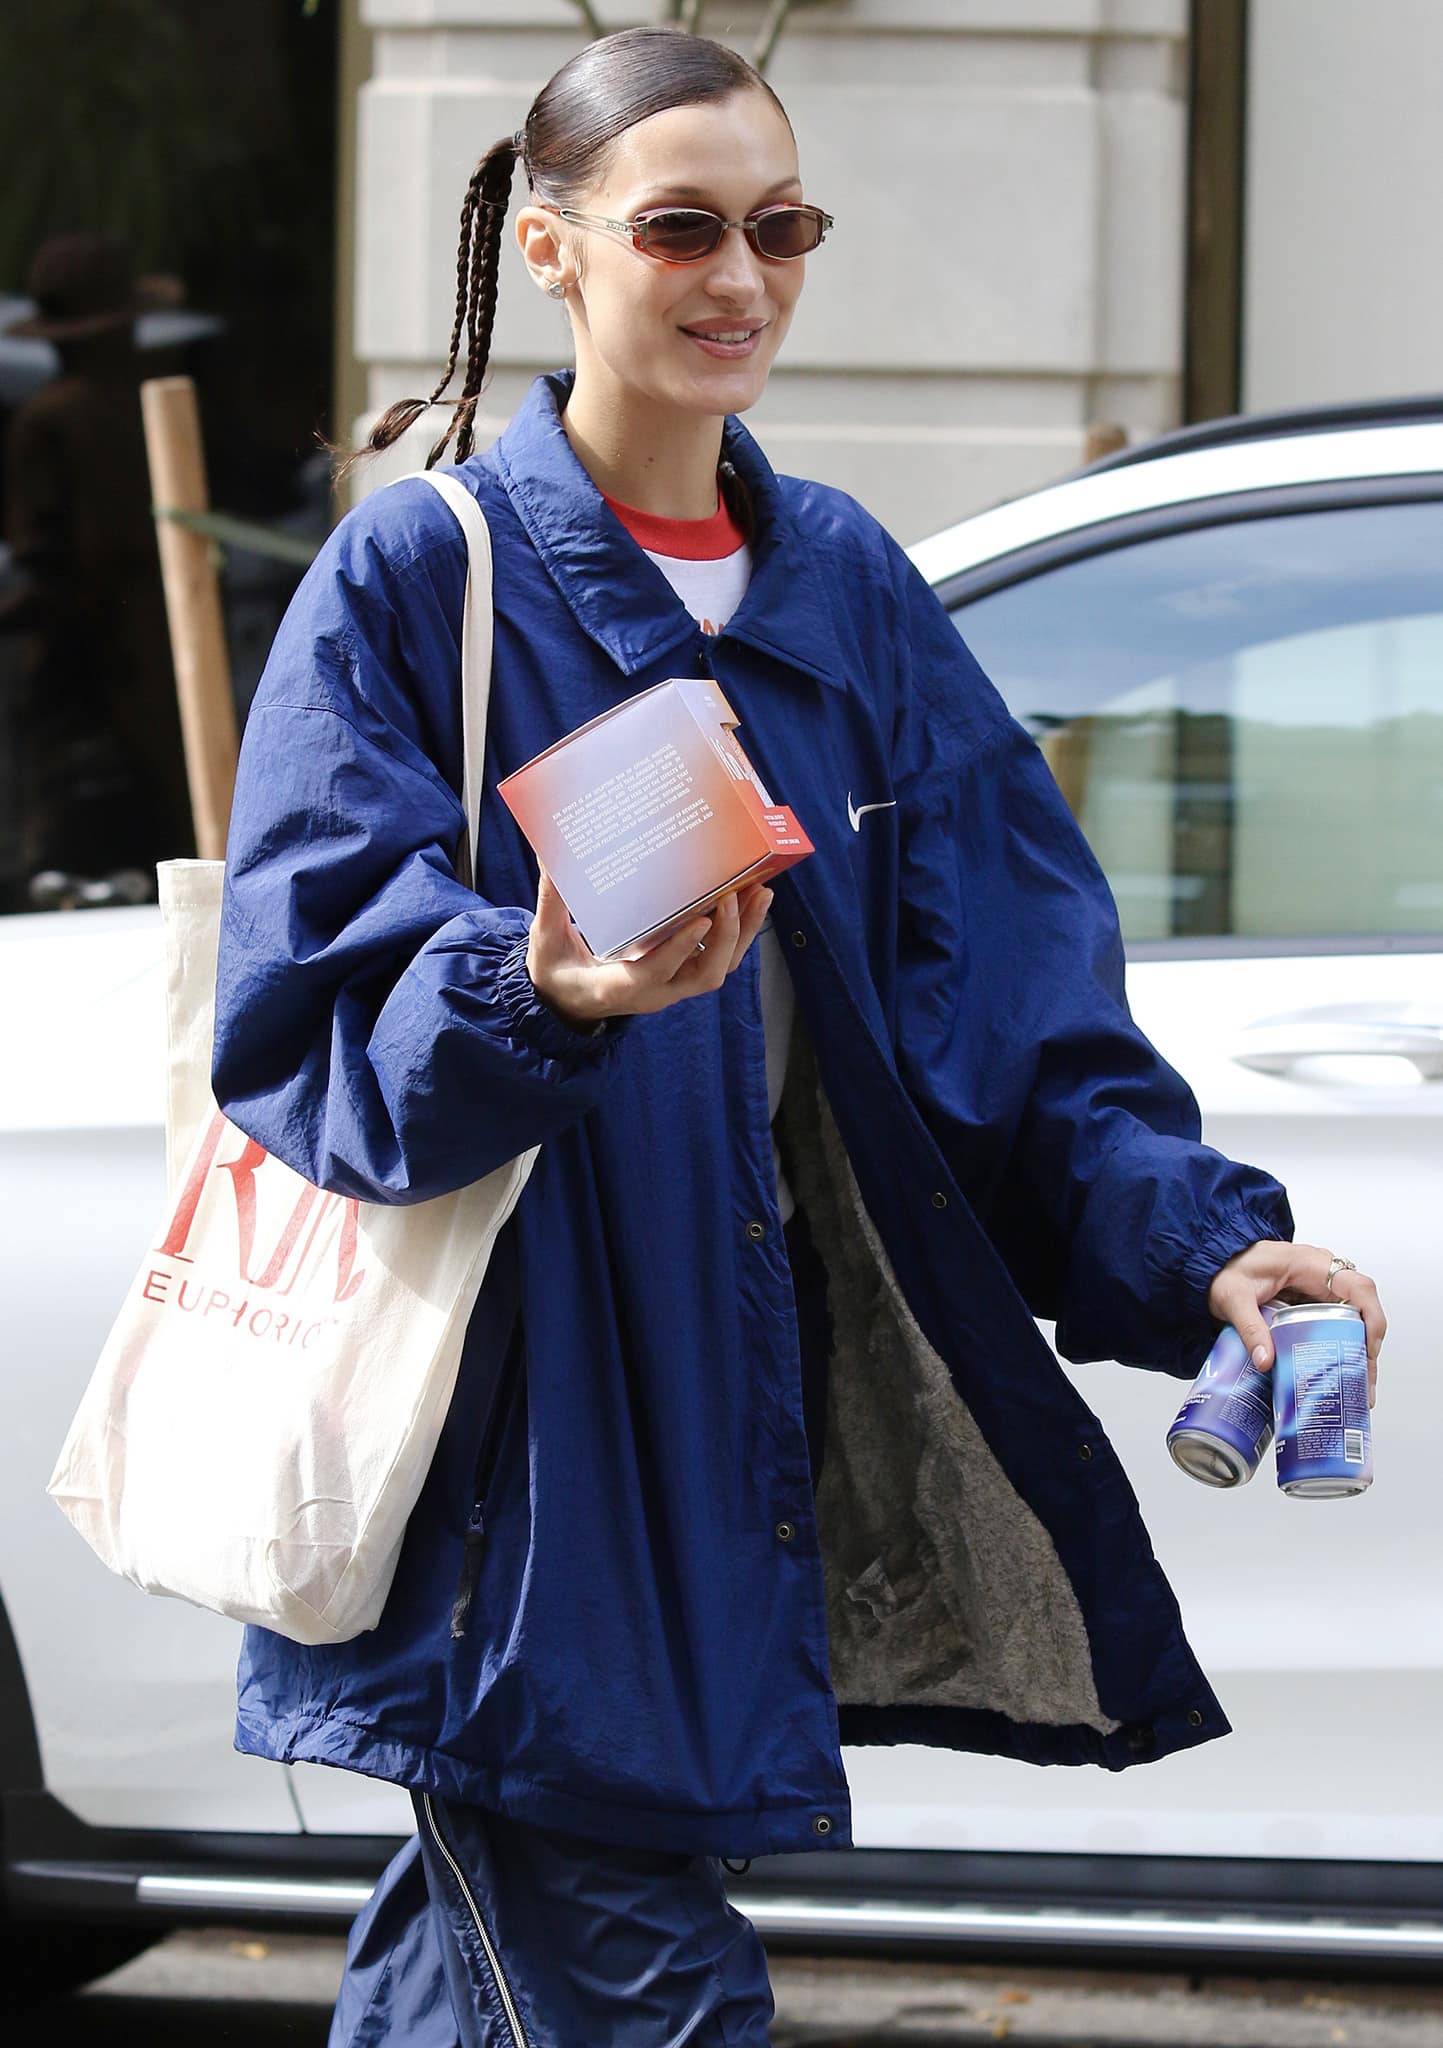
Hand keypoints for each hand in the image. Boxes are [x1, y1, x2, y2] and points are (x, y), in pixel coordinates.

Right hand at [525, 866, 773, 1028]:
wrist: (565, 1004)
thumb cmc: (555, 973)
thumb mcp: (546, 942)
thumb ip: (552, 903)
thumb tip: (549, 857)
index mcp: (619, 987)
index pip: (658, 970)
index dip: (682, 945)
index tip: (703, 915)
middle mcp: (655, 993)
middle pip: (705, 973)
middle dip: (727, 936)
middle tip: (737, 893)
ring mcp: (672, 988)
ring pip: (720, 966)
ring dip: (743, 933)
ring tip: (760, 892)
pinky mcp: (681, 978)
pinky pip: (718, 960)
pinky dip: (737, 934)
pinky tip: (749, 902)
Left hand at [1205, 1239, 1384, 1407]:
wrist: (1214, 1264)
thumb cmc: (1226, 1269)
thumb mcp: (1233, 1297)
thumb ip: (1248, 1326)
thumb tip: (1266, 1361)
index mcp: (1310, 1264)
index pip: (1359, 1286)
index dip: (1372, 1317)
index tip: (1368, 1348)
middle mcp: (1322, 1276)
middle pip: (1361, 1311)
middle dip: (1368, 1349)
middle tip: (1365, 1384)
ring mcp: (1318, 1291)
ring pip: (1351, 1322)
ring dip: (1357, 1354)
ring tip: (1357, 1389)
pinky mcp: (1310, 1305)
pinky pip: (1334, 1327)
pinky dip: (1340, 1350)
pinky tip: (1338, 1375)